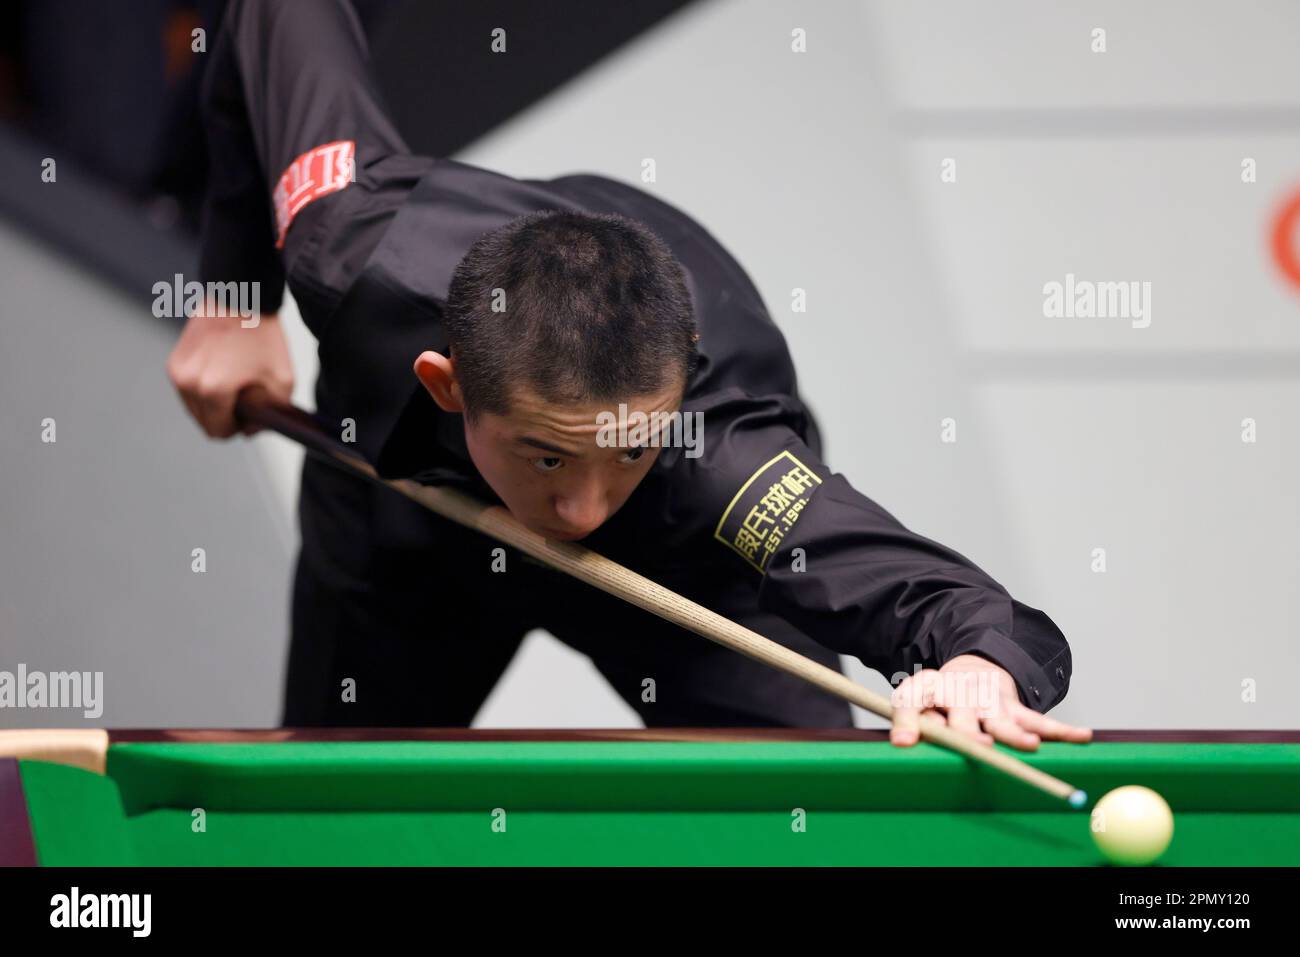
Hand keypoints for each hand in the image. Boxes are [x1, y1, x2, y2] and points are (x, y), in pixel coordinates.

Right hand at [166, 307, 292, 437]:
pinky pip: (188, 391)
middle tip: (245, 397)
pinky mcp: (174, 362)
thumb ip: (270, 415)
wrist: (239, 296)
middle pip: (204, 423)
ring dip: (214, 404)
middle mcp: (188, 383)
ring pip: (195, 409)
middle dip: (226, 418)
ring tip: (234, 382)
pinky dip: (204, 389)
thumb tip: (249, 430)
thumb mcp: (282, 381)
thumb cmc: (262, 335)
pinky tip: (223, 372)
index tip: (250, 415)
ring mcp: (178, 372)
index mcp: (213, 390)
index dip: (238, 429)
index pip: (219, 432)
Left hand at [889, 653, 1092, 750]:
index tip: (905, 741)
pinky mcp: (1015, 708)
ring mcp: (990, 701)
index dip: (909, 721)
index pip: (911, 702)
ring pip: (1004, 722)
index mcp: (927, 690)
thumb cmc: (938, 697)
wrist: (970, 669)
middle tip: (977, 744)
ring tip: (1028, 746)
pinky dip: (1061, 731)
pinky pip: (1039, 722)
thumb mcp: (915, 701)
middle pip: (963, 717)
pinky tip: (1080, 737)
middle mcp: (959, 694)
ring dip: (1017, 735)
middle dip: (969, 732)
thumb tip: (902, 743)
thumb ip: (909, 721)